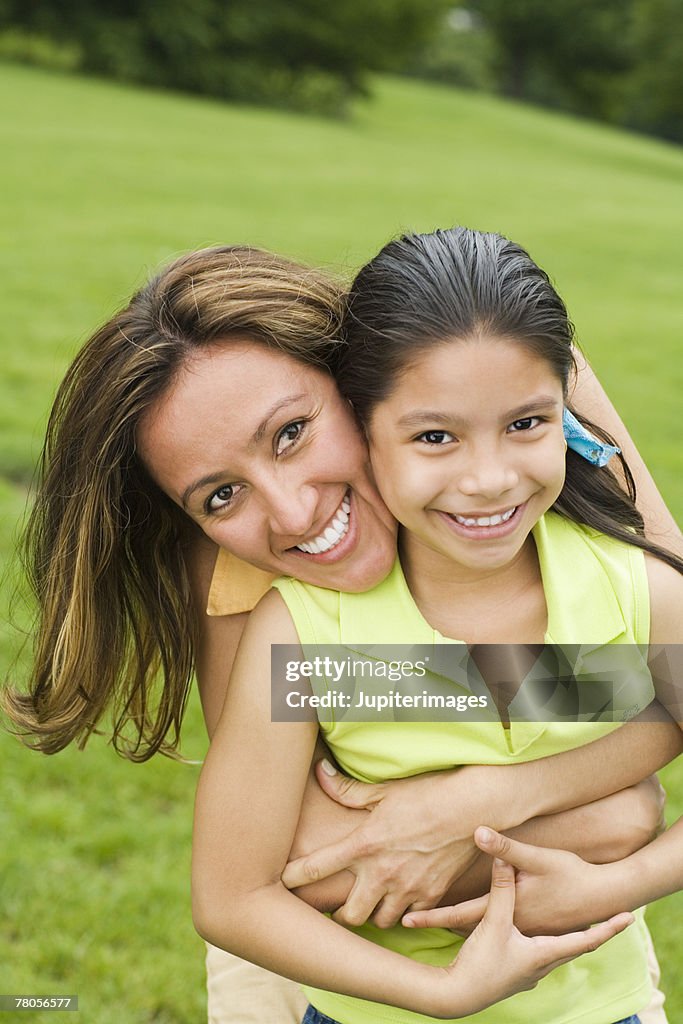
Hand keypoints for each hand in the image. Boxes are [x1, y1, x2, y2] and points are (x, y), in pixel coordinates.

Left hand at [282, 760, 480, 928]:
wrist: (473, 807)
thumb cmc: (427, 793)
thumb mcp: (384, 789)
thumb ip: (348, 789)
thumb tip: (321, 773)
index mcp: (364, 845)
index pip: (317, 868)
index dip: (294, 878)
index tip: (279, 881)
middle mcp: (382, 873)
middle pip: (349, 915)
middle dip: (341, 913)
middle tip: (339, 904)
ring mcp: (408, 888)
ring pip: (380, 921)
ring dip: (373, 914)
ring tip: (372, 903)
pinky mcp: (432, 895)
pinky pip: (411, 917)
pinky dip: (403, 912)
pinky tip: (402, 901)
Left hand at [403, 827, 615, 936]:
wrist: (605, 899)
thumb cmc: (572, 876)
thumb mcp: (537, 858)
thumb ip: (506, 847)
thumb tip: (477, 830)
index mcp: (507, 911)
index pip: (460, 915)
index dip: (431, 917)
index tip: (405, 920)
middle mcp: (511, 926)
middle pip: (465, 926)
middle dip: (437, 923)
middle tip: (406, 921)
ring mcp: (522, 932)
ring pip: (481, 931)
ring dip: (457, 926)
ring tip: (430, 921)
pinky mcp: (532, 930)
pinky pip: (499, 931)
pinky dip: (480, 927)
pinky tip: (472, 924)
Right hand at [426, 850, 633, 1018]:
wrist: (458, 996)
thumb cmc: (481, 963)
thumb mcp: (493, 922)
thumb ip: (501, 889)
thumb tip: (504, 857)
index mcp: (544, 953)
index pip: (587, 940)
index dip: (608, 928)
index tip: (629, 918)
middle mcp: (541, 966)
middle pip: (574, 947)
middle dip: (591, 933)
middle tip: (607, 920)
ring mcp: (527, 973)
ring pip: (555, 952)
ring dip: (567, 938)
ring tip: (576, 925)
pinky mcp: (512, 974)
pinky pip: (537, 956)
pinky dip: (544, 943)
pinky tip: (535, 938)